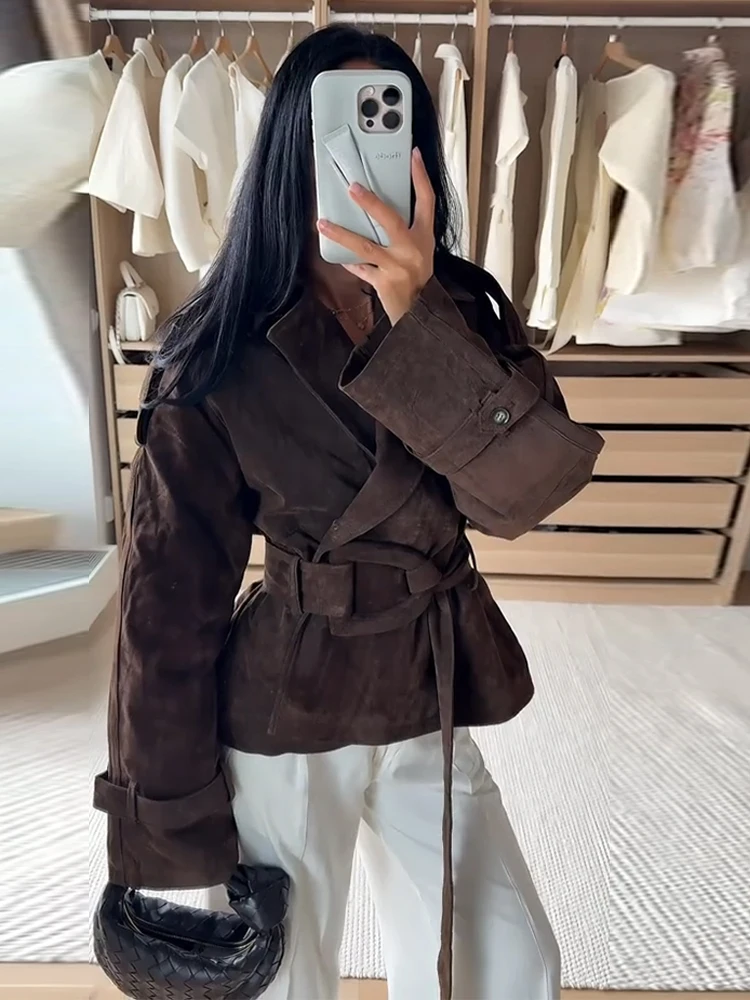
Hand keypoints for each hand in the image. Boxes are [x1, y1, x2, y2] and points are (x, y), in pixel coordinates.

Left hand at [317, 148, 435, 326]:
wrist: (421, 311)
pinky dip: (349, 262)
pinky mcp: (383, 283)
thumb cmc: (420, 277)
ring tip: (323, 223)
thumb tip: (378, 208)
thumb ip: (406, 230)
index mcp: (424, 237)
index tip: (413, 155)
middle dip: (371, 203)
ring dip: (342, 234)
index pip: (427, 201)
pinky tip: (336, 255)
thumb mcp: (422, 249)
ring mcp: (396, 267)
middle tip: (352, 187)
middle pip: (390, 221)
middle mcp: (411, 250)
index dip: (420, 177)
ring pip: (365, 247)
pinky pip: (360, 269)